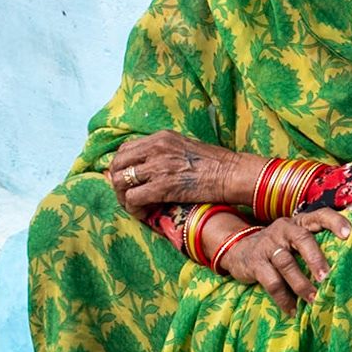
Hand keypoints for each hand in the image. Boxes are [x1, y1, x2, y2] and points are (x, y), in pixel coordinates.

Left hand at [108, 131, 256, 218]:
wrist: (234, 173)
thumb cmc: (218, 164)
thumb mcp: (186, 148)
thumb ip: (165, 153)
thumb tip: (148, 167)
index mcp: (161, 137)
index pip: (125, 149)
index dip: (121, 167)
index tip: (127, 180)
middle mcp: (156, 148)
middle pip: (117, 164)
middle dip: (117, 183)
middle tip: (127, 196)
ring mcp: (158, 166)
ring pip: (120, 182)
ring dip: (124, 198)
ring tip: (136, 206)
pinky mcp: (162, 186)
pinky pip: (133, 198)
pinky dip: (134, 208)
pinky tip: (144, 213)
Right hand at [218, 210, 351, 314]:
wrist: (238, 251)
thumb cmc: (280, 247)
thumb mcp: (296, 240)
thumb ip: (317, 246)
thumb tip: (348, 267)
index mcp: (300, 223)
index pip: (320, 215)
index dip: (335, 222)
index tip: (349, 234)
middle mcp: (284, 229)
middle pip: (302, 239)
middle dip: (316, 258)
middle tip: (327, 277)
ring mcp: (268, 245)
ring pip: (286, 263)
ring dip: (302, 284)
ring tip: (314, 300)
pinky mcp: (256, 263)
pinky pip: (271, 282)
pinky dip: (283, 299)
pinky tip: (293, 310)